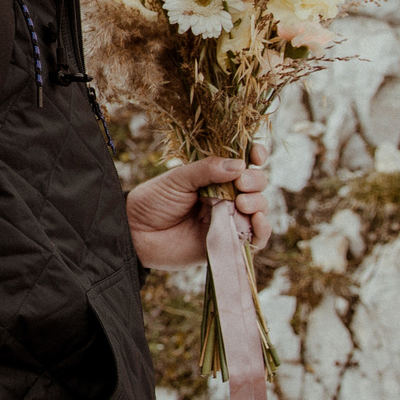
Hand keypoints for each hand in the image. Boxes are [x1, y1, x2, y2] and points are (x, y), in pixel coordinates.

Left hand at [127, 144, 270, 270]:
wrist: (136, 234)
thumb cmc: (153, 202)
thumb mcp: (177, 179)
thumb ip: (206, 170)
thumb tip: (240, 165)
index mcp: (215, 176)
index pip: (244, 163)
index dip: (256, 156)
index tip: (257, 156)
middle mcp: (226, 196)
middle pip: (256, 185)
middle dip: (255, 182)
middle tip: (240, 184)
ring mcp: (228, 219)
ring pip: (259, 209)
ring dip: (258, 203)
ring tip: (242, 204)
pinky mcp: (228, 243)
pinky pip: (255, 239)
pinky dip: (263, 230)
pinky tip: (258, 221)